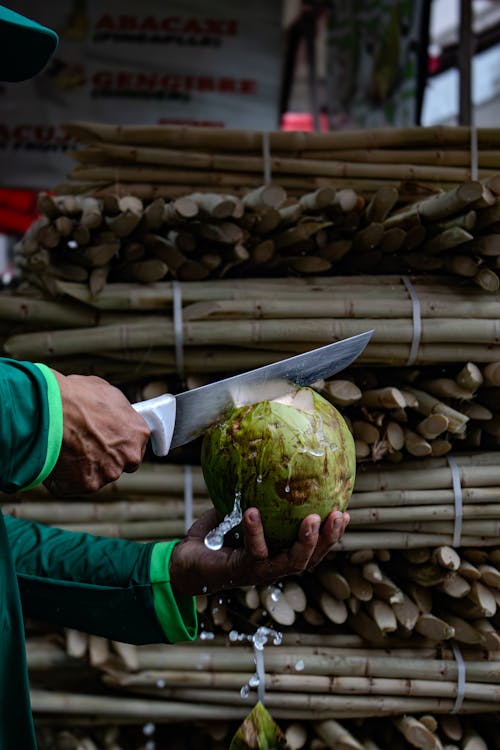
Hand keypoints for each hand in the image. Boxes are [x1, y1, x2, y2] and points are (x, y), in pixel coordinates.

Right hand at [45, 371, 149, 494]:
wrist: (49, 411)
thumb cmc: (76, 397)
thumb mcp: (106, 393)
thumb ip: (116, 412)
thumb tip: (112, 415)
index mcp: (138, 433)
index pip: (136, 446)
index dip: (119, 443)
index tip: (107, 439)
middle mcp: (128, 456)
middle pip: (120, 464)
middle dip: (105, 458)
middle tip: (84, 444)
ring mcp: (108, 473)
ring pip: (98, 475)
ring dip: (84, 466)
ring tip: (66, 447)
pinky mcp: (86, 485)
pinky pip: (75, 484)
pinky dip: (65, 476)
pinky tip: (57, 458)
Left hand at [169, 507, 349, 596]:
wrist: (183, 564)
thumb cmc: (213, 537)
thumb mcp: (236, 512)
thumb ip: (254, 494)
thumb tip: (268, 460)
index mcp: (277, 554)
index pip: (312, 549)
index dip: (331, 536)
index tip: (345, 513)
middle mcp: (272, 567)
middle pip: (310, 560)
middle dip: (328, 540)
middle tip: (339, 516)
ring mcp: (257, 572)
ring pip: (290, 563)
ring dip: (304, 543)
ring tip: (312, 519)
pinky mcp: (238, 571)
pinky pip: (252, 551)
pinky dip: (254, 531)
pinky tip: (253, 512)